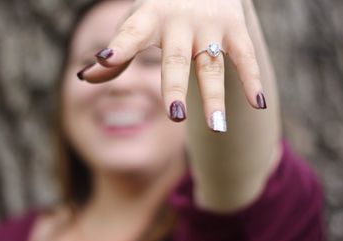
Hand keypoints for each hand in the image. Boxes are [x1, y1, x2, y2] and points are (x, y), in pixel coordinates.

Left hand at [77, 0, 266, 131]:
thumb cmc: (159, 11)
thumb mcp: (136, 24)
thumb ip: (116, 54)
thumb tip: (85, 78)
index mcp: (149, 18)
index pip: (131, 34)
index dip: (119, 48)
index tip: (105, 59)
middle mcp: (179, 22)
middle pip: (176, 59)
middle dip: (175, 86)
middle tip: (175, 115)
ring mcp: (209, 26)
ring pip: (211, 65)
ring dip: (214, 96)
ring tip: (216, 128)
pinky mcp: (234, 29)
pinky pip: (244, 57)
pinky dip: (252, 79)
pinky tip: (257, 104)